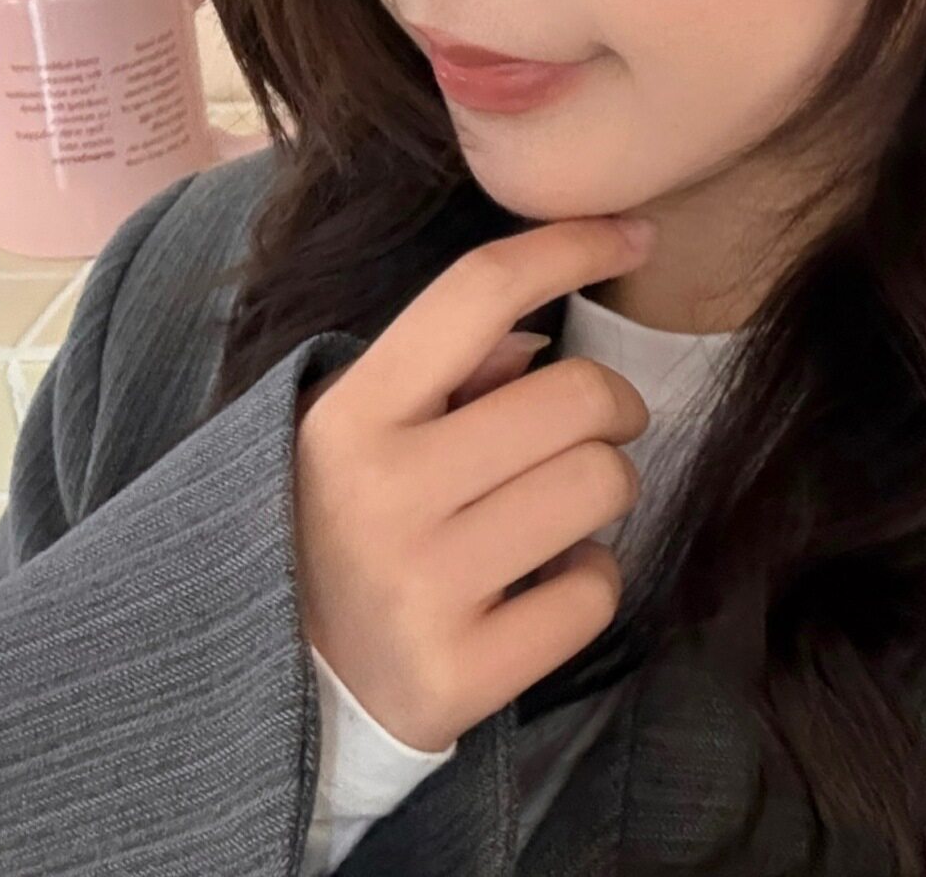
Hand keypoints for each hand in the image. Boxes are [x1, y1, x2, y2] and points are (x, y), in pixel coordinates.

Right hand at [293, 215, 655, 752]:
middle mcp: (381, 494)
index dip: (573, 246)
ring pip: (602, 486)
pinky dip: (589, 578)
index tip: (636, 236)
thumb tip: (544, 332)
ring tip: (555, 511)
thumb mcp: (364, 429)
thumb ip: (450, 367)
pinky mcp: (462, 673)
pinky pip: (596, 589)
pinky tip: (540, 585)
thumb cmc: (349, 525)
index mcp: (352, 414)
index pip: (479, 292)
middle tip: (591, 430)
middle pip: (576, 395)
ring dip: (604, 491)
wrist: (288, 690)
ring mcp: (421, 588)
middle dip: (612, 405)